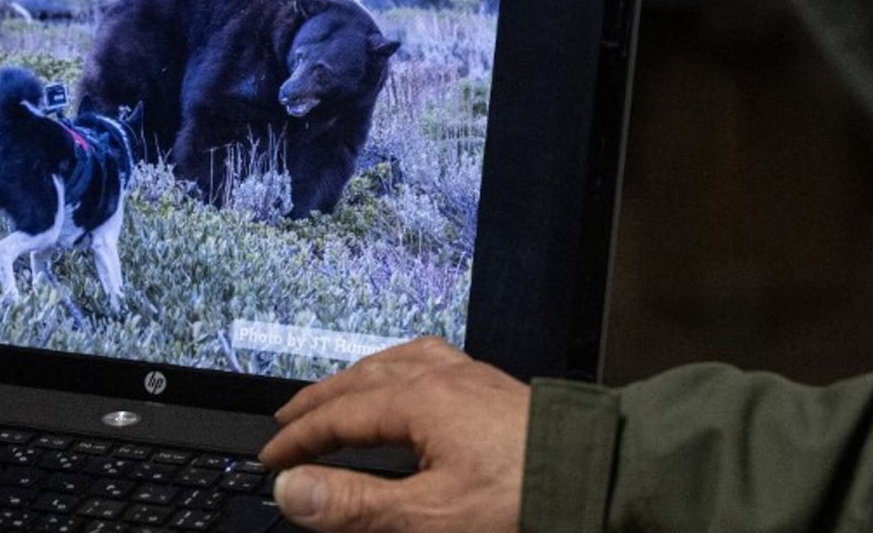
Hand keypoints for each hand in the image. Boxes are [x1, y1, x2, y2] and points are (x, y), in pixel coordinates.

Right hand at [260, 337, 530, 532]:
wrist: (600, 476)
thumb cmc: (525, 497)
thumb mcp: (429, 513)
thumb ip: (356, 502)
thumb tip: (293, 489)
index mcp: (421, 400)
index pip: (339, 416)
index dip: (299, 439)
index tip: (271, 459)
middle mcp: (445, 377)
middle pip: (364, 378)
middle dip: (321, 400)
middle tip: (289, 420)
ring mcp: (474, 378)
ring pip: (401, 360)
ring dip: (361, 376)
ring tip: (342, 390)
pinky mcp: (498, 389)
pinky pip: (436, 360)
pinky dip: (404, 367)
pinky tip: (415, 379)